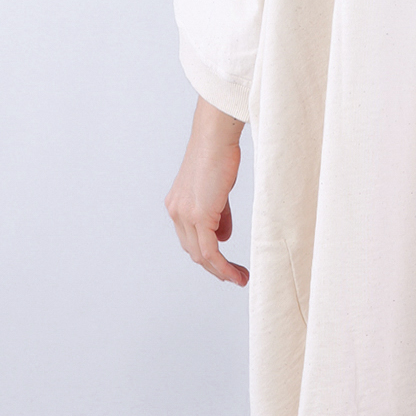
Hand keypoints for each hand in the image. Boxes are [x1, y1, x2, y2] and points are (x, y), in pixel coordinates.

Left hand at [165, 96, 248, 284]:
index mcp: (177, 205)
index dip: (208, 255)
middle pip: (193, 251)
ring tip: (239, 277)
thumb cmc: (219, 155)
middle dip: (215, 268)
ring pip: (200, 255)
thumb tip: (223, 236)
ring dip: (220, 271)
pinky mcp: (197, 216)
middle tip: (236, 276)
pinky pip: (209, 251)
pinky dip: (222, 265)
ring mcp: (184, 215)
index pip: (190, 239)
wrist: (215, 138)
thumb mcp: (217, 190)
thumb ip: (218, 214)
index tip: (226, 264)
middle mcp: (176, 212)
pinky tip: (234, 273)